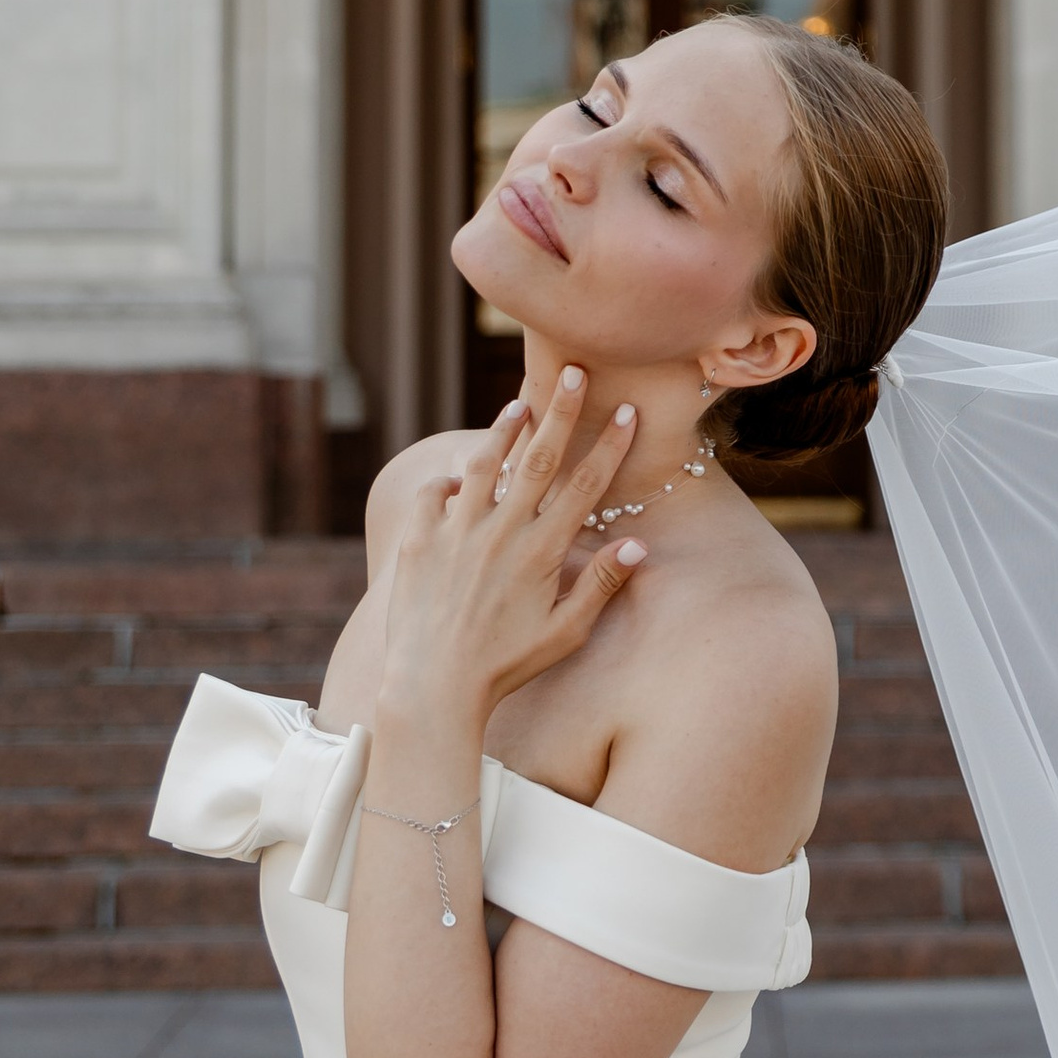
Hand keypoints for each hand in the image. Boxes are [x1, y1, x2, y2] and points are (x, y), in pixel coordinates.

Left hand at [379, 375, 645, 730]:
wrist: (433, 686)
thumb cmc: (506, 666)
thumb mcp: (564, 633)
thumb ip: (600, 585)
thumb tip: (638, 545)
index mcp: (541, 552)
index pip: (584, 486)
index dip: (609, 446)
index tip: (626, 411)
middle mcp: (501, 532)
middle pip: (538, 458)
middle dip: (560, 411)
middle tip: (573, 371)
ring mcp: (457, 532)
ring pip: (485, 464)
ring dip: (504, 429)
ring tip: (519, 404)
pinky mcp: (419, 541)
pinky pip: (433, 494)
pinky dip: (448, 479)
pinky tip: (460, 475)